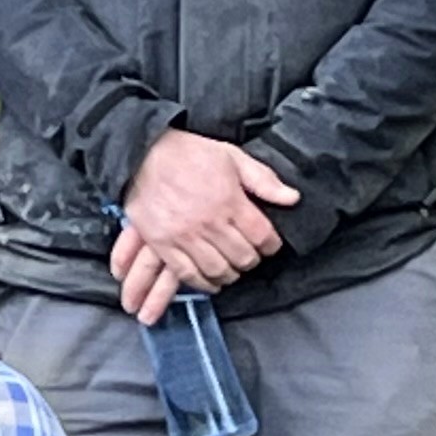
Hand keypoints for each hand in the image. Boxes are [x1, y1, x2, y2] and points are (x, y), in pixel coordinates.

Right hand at [111, 131, 297, 324]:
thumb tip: (293, 198)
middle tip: (249, 256)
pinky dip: (202, 283)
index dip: (271, 244)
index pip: (263, 237)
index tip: (268, 243)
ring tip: (231, 269)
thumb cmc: (188, 152)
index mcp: (230, 201)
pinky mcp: (162, 244)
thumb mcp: (231, 156)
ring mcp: (184, 236)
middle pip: (243, 258)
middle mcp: (209, 223)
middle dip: (251, 260)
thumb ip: (263, 179)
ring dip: (229, 275)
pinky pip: (186, 274)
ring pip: (217, 271)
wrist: (142, 153)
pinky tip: (209, 280)